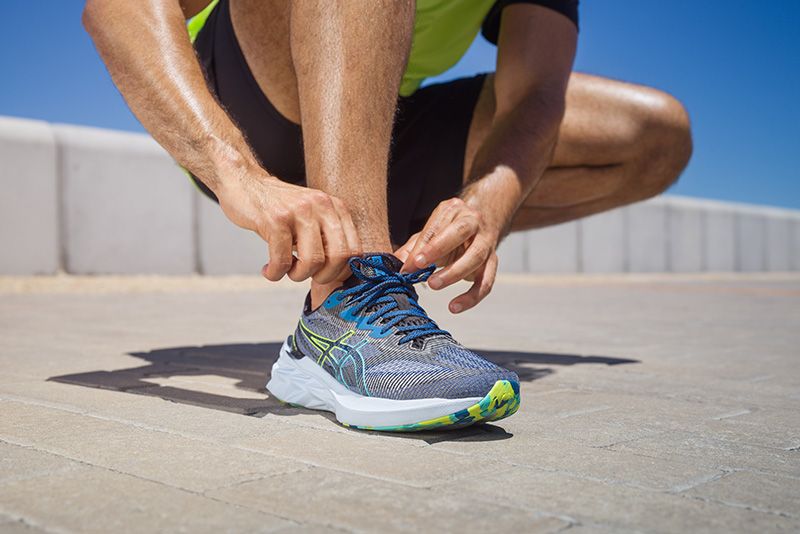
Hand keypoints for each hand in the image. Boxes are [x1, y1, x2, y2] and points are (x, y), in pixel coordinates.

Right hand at [218, 173, 361, 282]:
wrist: (245, 182)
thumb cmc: (278, 207)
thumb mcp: (311, 215)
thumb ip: (327, 236)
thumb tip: (339, 273)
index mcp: (335, 207)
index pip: (355, 249)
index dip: (343, 271)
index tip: (326, 276)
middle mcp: (322, 206)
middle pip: (340, 256)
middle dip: (324, 277)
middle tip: (307, 277)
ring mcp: (300, 211)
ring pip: (313, 261)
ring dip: (297, 275)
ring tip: (285, 271)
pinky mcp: (276, 219)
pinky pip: (282, 259)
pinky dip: (275, 273)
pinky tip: (269, 270)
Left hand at [395, 197, 499, 312]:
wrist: (482, 225)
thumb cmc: (449, 232)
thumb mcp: (430, 234)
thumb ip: (413, 249)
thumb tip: (394, 265)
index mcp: (453, 210)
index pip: (437, 228)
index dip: (424, 247)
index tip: (410, 265)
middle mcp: (473, 222)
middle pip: (460, 232)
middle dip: (439, 250)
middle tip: (421, 268)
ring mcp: (486, 242)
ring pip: (475, 257)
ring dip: (454, 273)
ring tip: (434, 285)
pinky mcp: (493, 262)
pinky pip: (486, 282)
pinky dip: (471, 297)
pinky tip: (455, 307)